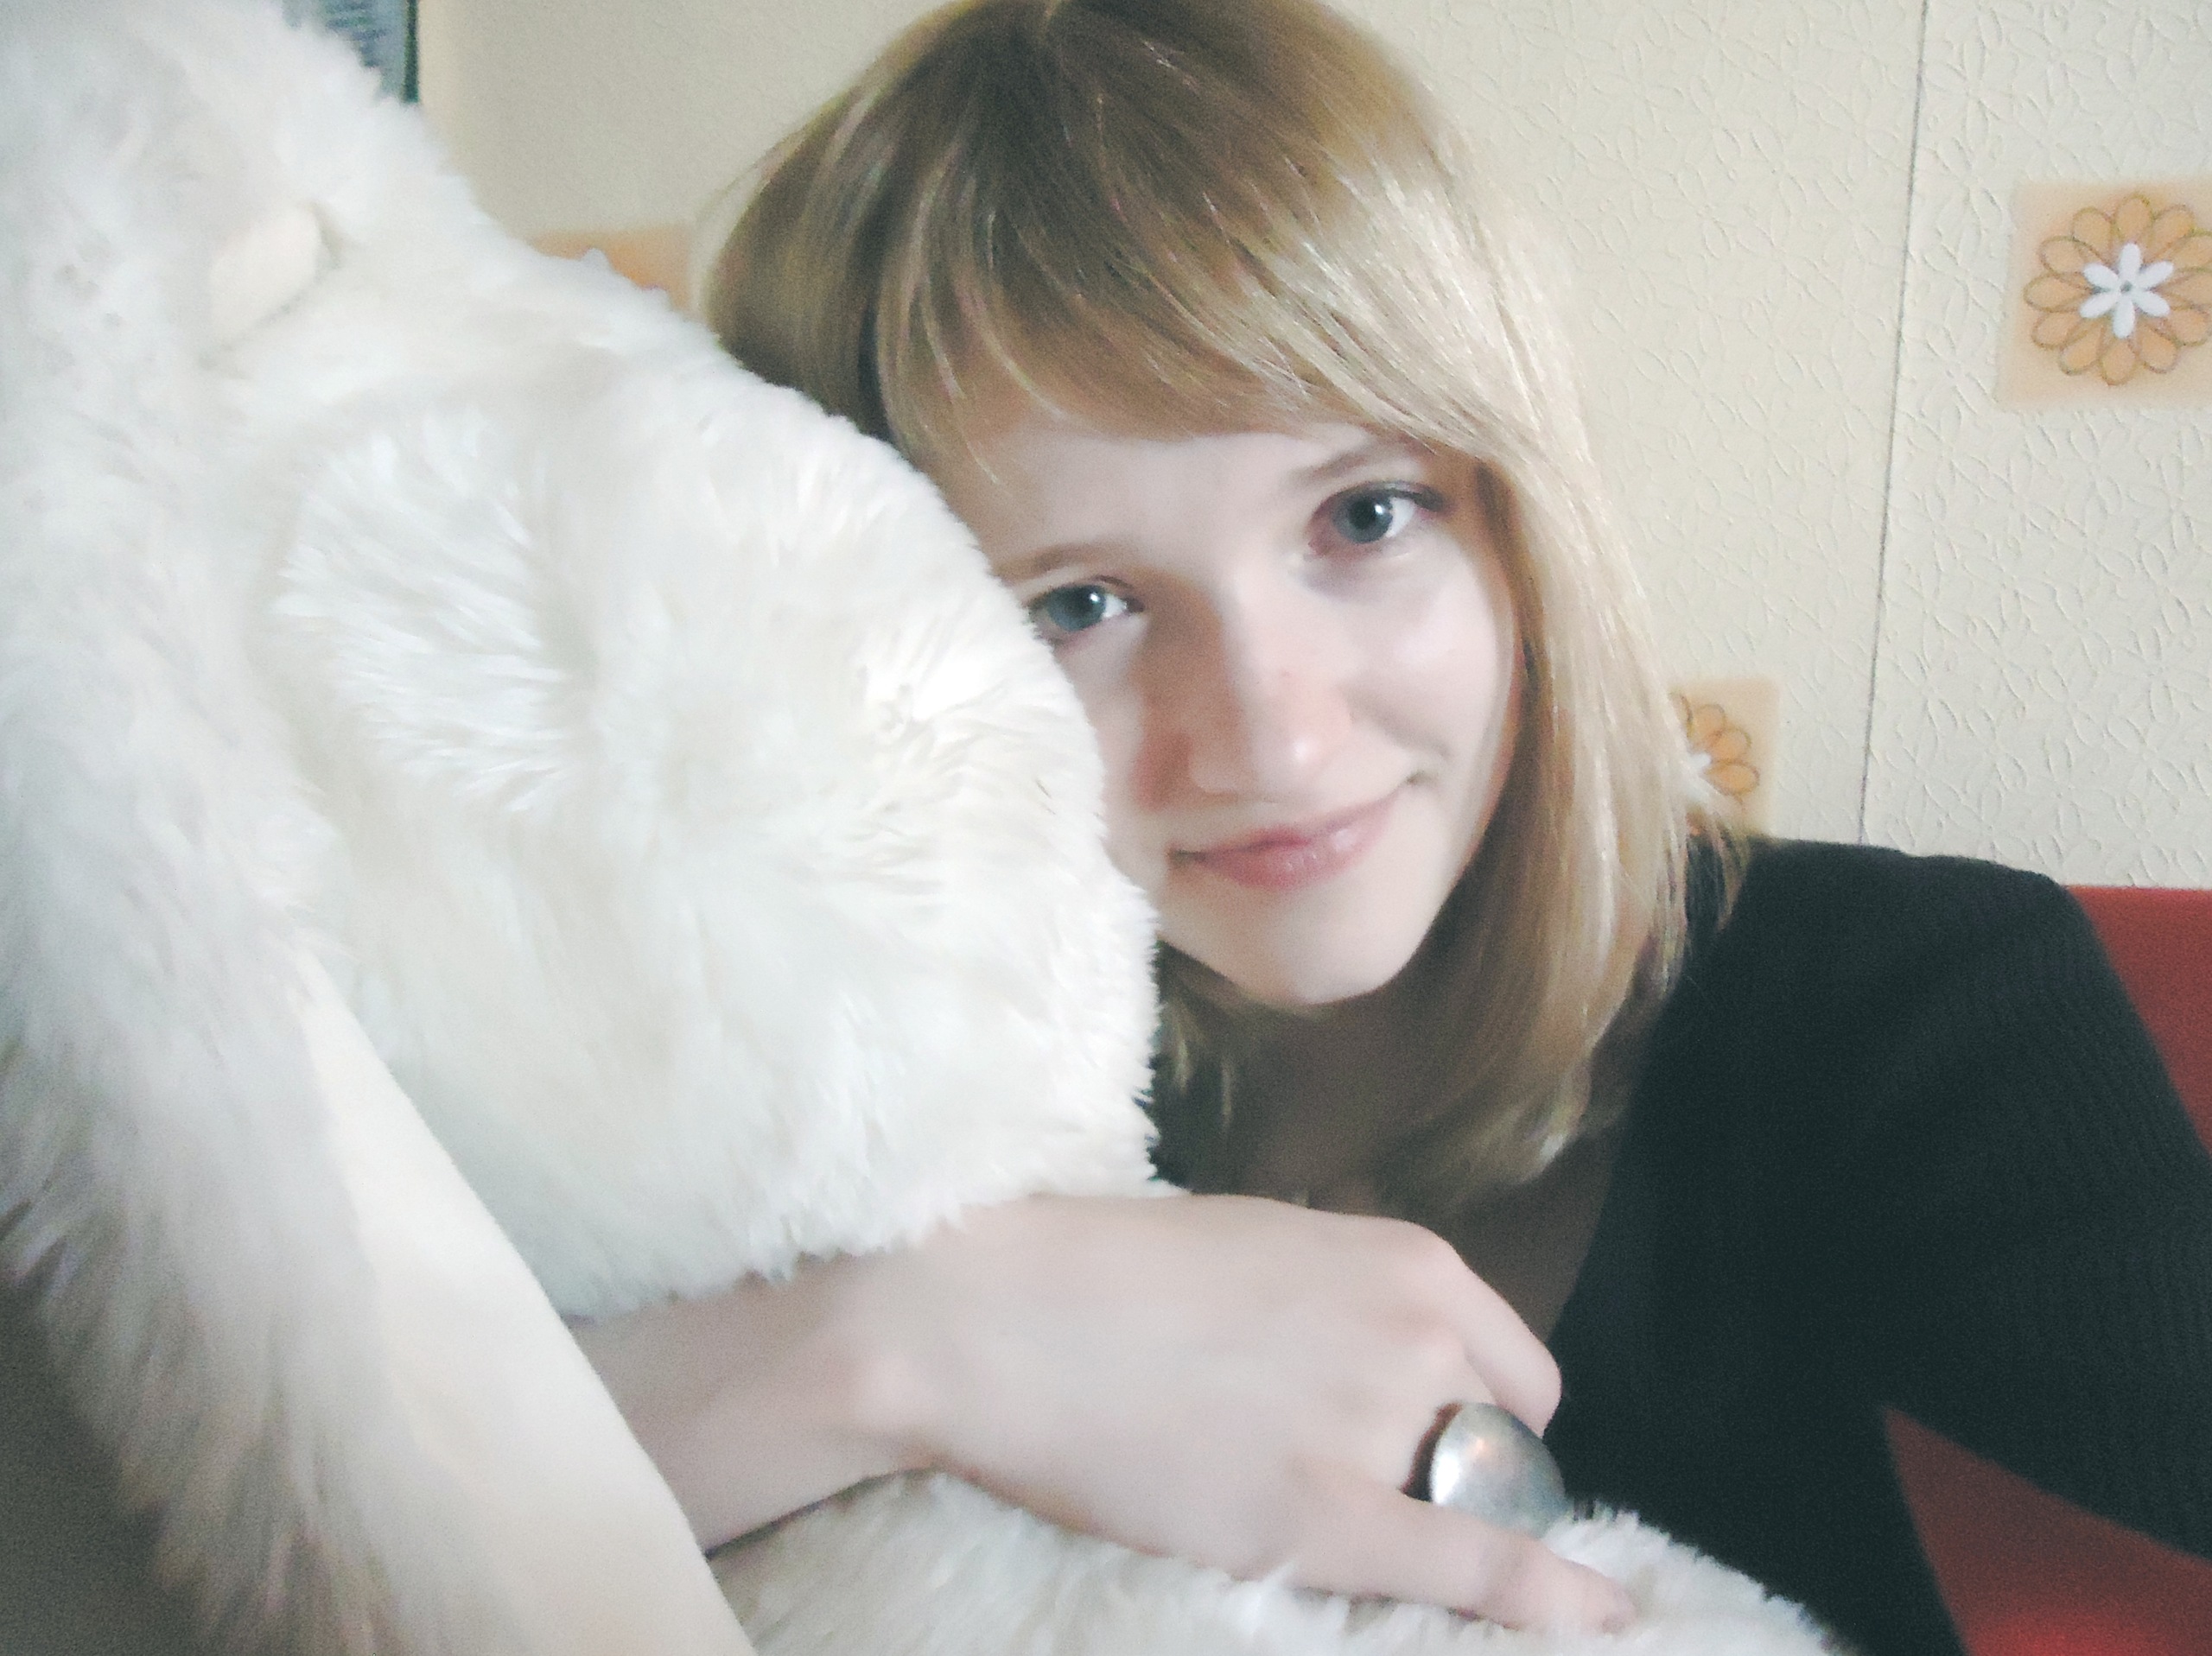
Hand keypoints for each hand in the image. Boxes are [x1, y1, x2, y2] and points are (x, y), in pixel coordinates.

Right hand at [845, 1193, 1632, 1633]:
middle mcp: (1419, 1333)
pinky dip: (1548, 1600)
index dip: (1493, 1429)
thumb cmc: (1110, 1273)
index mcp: (1409, 1263)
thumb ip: (1355, 1307)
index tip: (1456, 1460)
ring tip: (1296, 1503)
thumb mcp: (1268, 1247)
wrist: (996, 1315)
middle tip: (1363, 1493)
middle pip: (1506, 1449)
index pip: (1524, 1376)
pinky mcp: (1327, 1515)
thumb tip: (1406, 1370)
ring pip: (1469, 1507)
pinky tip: (1602, 1618)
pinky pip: (1475, 1569)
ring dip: (1423, 1521)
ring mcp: (1378, 1424)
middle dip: (1463, 1482)